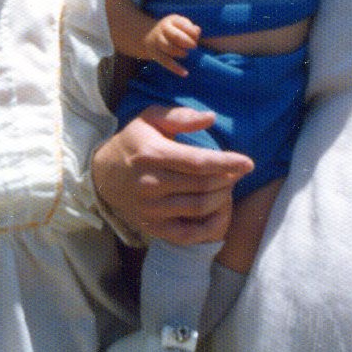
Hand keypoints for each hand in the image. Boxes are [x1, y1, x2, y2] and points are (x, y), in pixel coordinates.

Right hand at [92, 105, 253, 244]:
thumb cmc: (133, 142)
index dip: (226, 163)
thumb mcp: (151, 118)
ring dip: (222, 197)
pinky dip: (210, 225)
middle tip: (238, 171)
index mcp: (152, 154)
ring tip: (228, 185)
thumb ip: (181, 117)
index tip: (249, 162)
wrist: (102, 175)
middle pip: (203, 185)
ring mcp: (152, 209)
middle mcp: (151, 184)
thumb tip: (211, 117)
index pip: (197, 162)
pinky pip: (189, 234)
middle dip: (228, 179)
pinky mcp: (153, 227)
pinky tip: (220, 211)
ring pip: (200, 207)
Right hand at [145, 14, 200, 75]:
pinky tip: (185, 73)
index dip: (192, 33)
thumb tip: (197, 31)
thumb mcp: (180, 25)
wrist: (148, 35)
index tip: (196, 38)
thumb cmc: (172, 30)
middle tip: (194, 46)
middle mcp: (162, 29)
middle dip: (188, 42)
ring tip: (185, 54)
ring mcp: (157, 41)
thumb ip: (190, 28)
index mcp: (171, 20)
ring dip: (180, 52)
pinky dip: (175, 68)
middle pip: (176, 36)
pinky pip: (165, 61)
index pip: (184, 25)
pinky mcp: (154, 53)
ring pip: (169, 48)